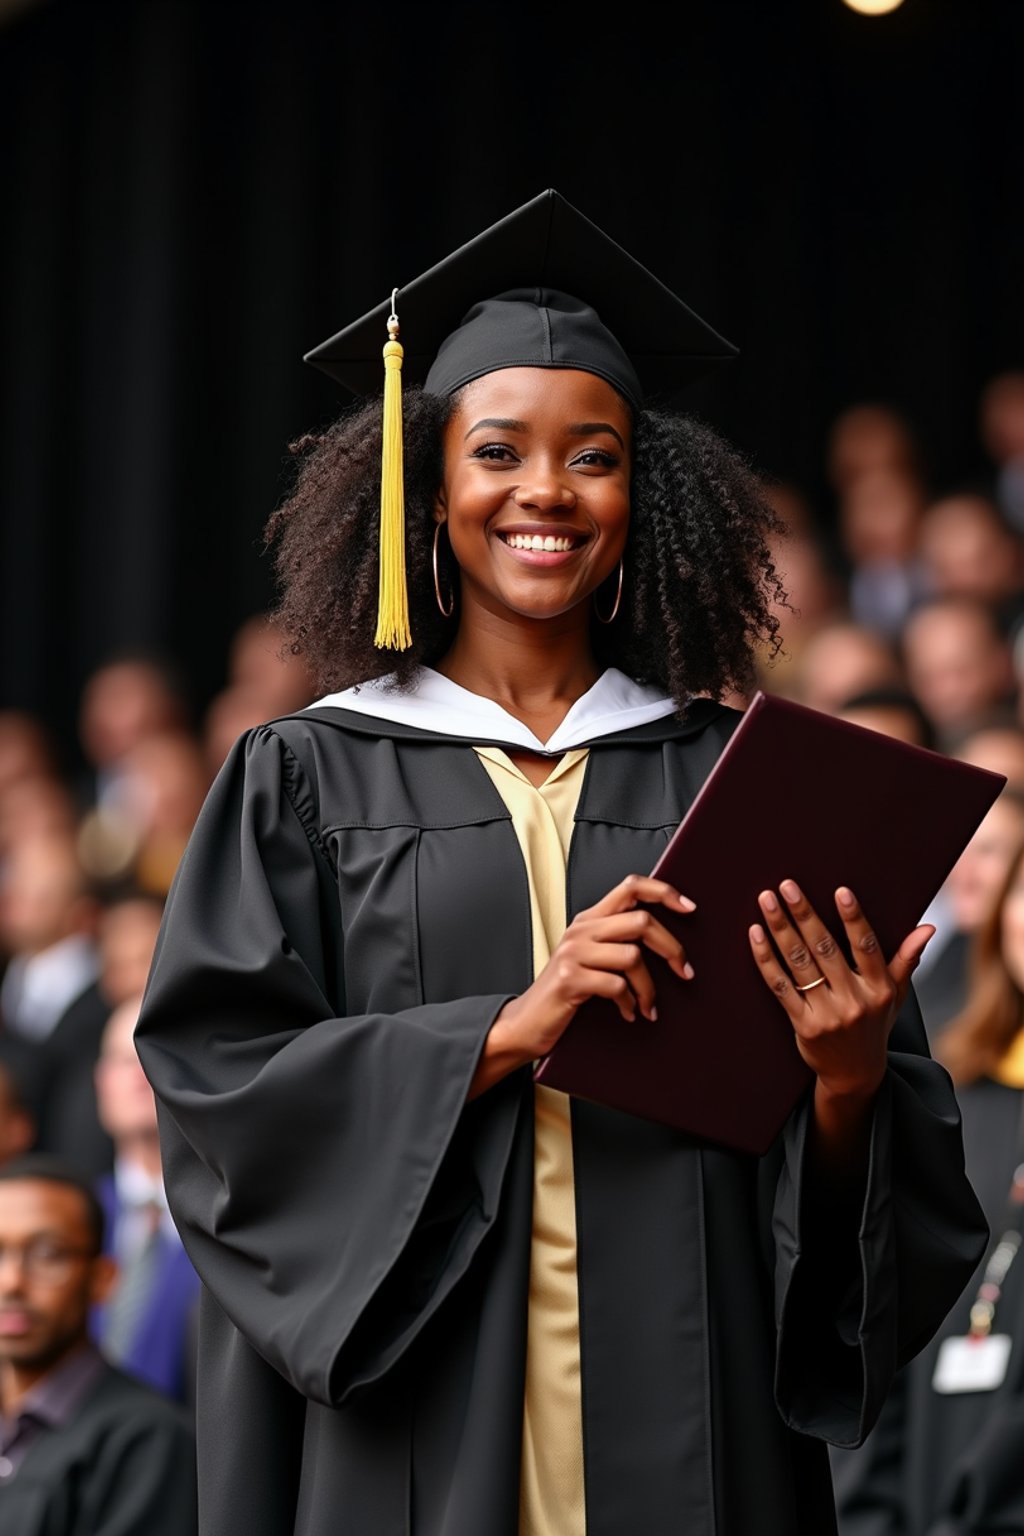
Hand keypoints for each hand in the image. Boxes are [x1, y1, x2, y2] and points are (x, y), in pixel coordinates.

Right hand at [471, 875, 695, 1095]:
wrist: (527, 1022)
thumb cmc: (567, 992)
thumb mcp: (590, 958)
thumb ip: (617, 942)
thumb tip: (668, 942)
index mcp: (590, 919)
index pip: (630, 886)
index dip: (663, 891)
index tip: (689, 908)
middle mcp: (582, 929)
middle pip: (641, 921)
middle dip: (672, 949)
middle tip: (685, 972)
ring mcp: (573, 953)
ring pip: (632, 956)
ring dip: (649, 988)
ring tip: (650, 1006)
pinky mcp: (570, 980)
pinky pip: (616, 985)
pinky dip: (630, 1003)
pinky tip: (629, 1013)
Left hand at [748, 879, 932, 1103]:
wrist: (856, 1075)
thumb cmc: (874, 1025)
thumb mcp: (896, 995)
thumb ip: (907, 959)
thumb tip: (929, 927)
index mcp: (879, 989)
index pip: (866, 947)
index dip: (854, 918)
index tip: (840, 891)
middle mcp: (854, 1001)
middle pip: (825, 950)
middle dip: (804, 914)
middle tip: (787, 886)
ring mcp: (827, 1014)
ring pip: (799, 964)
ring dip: (780, 929)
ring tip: (767, 901)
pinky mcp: (803, 1025)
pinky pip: (780, 986)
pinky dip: (766, 959)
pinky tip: (756, 935)